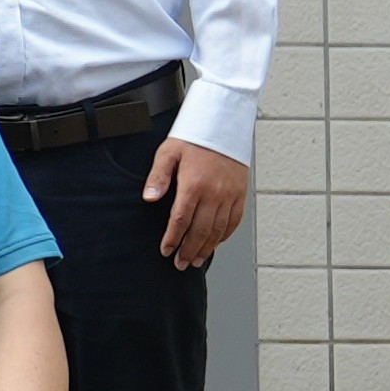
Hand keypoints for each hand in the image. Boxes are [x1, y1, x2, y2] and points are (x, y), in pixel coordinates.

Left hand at [148, 137, 250, 267]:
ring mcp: (230, 195)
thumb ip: (158, 177)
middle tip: (180, 263)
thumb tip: (149, 198)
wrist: (224, 127)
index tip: (166, 251)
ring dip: (207, 247)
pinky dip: (225, 235)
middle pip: (201, 230)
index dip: (173, 238)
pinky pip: (234, 221)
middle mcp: (215, 193)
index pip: (181, 220)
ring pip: (219, 229)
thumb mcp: (167, 153)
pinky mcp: (240, 194)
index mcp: (194, 184)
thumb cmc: (193, 138)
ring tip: (195, 260)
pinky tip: (216, 244)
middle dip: (188, 250)